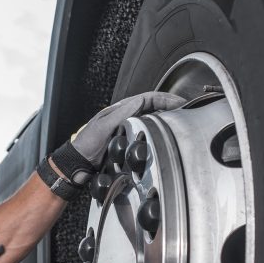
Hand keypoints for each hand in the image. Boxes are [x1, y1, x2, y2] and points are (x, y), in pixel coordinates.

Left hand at [71, 91, 186, 166]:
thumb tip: (140, 101)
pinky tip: (166, 138)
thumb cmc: (86, 144)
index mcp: (120, 110)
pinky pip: (147, 135)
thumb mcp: (103, 126)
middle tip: (186, 110)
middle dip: (170, 106)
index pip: (148, 98)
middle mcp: (126, 117)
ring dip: (166, 119)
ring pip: (152, 120)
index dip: (165, 98)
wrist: (77, 164)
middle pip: (153, 107)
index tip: (179, 102)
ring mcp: (128, 130)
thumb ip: (121, 114)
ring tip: (180, 121)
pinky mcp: (128, 143)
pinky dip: (159, 133)